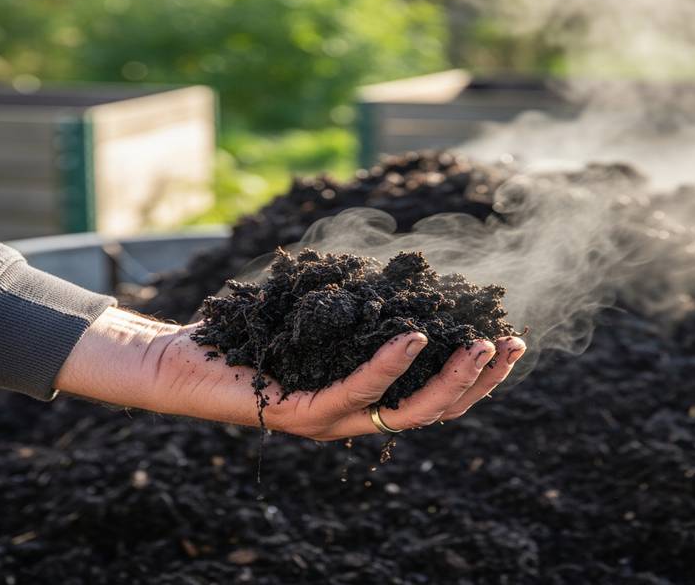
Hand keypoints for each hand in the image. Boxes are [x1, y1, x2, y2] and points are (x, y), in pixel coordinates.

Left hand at [56, 307, 525, 440]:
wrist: (180, 361)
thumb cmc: (251, 333)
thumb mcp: (321, 315)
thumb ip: (363, 308)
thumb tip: (411, 272)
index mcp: (364, 397)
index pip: (434, 394)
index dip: (478, 375)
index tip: (512, 339)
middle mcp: (354, 417)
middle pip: (434, 411)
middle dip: (481, 382)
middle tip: (514, 346)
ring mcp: (329, 421)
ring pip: (407, 414)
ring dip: (451, 380)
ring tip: (481, 347)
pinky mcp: (300, 414)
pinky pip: (356, 393)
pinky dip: (391, 364)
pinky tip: (416, 336)